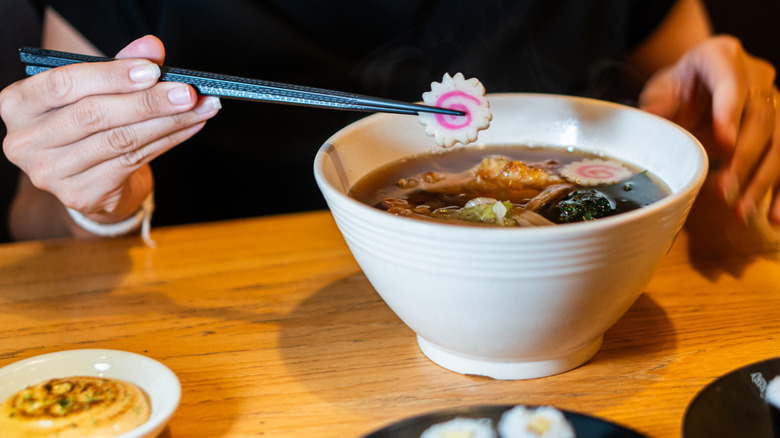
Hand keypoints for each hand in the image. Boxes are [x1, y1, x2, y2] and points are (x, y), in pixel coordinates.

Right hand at [0, 35, 220, 223]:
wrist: (87, 180)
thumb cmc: (88, 124)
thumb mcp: (96, 90)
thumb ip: (120, 65)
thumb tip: (151, 47)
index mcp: (18, 105)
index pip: (64, 84)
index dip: (110, 76)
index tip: (152, 70)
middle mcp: (25, 141)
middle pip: (94, 115)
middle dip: (148, 101)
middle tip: (187, 92)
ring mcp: (51, 173)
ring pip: (120, 140)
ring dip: (168, 122)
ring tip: (200, 107)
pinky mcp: (81, 194)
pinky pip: (134, 161)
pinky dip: (168, 141)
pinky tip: (191, 126)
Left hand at [639, 35, 778, 226]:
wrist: (696, 84)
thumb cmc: (677, 88)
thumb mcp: (661, 90)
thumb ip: (659, 104)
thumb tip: (653, 115)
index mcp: (721, 55)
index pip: (732, 82)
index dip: (730, 113)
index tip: (724, 144)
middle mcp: (757, 75)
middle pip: (761, 118)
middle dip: (744, 159)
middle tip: (724, 192)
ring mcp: (774, 100)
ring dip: (764, 181)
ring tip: (745, 213)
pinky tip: (773, 216)